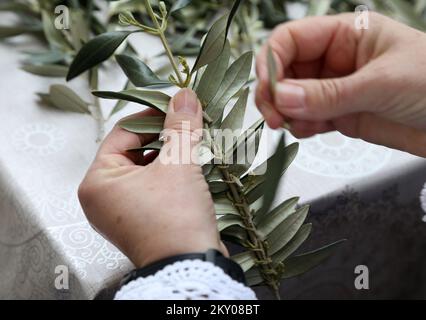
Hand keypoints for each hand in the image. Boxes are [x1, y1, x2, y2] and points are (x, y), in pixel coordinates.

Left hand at [78, 89, 226, 267]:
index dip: (152, 116)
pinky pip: (151, 188)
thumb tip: (184, 95)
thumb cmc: (175, 218)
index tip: (176, 106)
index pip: (123, 133)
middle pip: (134, 151)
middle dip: (163, 137)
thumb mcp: (178, 164)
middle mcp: (103, 198)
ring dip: (169, 155)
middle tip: (187, 125)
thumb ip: (180, 126)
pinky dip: (169, 176)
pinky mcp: (139, 222)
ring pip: (145, 170)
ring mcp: (121, 213)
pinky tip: (189, 169)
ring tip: (192, 145)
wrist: (190, 267)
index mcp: (98, 182)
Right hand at [256, 13, 425, 156]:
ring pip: (292, 98)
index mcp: (346, 35)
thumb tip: (282, 98)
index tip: (269, 89)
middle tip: (274, 116)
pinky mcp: (340, 115)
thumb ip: (328, 94)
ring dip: (286, 113)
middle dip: (274, 93)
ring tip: (293, 126)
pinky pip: (307, 119)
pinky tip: (309, 131)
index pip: (291, 40)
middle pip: (285, 71)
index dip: (272, 62)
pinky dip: (301, 127)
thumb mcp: (381, 83)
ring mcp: (336, 89)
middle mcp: (336, 60)